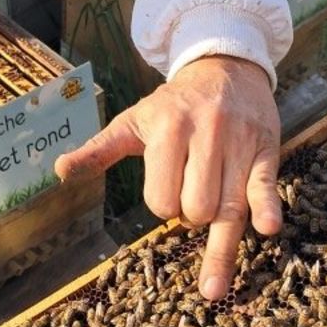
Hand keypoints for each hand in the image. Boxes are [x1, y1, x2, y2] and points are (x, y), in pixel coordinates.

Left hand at [54, 55, 280, 301]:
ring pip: (228, 210)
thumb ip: (100, 150)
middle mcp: (204, 134)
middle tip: (193, 192)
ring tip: (214, 259)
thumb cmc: (174, 104)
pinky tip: (266, 227)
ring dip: (220, 231)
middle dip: (191, 214)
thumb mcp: (133, 121)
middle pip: (196, 210)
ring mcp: (238, 143)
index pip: (161, 200)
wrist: (226, 68)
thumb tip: (59, 170)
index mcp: (167, 129)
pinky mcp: (266, 150)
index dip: (163, 204)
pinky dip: (266, 208)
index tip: (168, 190)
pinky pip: (266, 186)